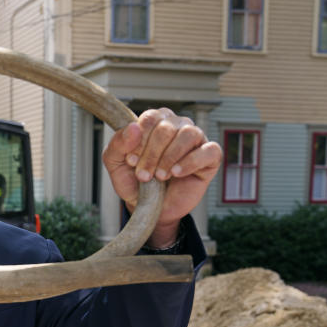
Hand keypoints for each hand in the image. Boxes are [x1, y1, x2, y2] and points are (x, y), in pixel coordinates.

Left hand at [102, 108, 221, 247]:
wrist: (150, 208)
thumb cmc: (135, 182)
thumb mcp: (116, 165)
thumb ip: (117, 145)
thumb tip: (133, 128)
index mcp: (155, 122)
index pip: (150, 118)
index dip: (140, 140)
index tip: (131, 161)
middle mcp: (177, 126)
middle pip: (167, 127)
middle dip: (152, 154)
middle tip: (144, 175)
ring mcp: (196, 140)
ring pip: (189, 134)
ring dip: (170, 157)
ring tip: (160, 176)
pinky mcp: (210, 157)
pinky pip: (209, 150)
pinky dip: (191, 162)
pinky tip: (177, 173)